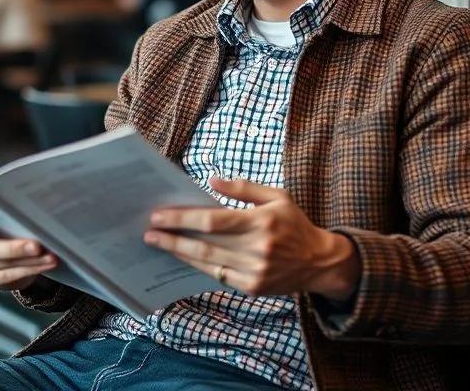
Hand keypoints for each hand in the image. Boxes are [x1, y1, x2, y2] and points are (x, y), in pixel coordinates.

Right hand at [0, 210, 57, 291]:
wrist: (14, 250)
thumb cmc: (10, 223)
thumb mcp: (10, 212)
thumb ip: (12, 208)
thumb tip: (39, 201)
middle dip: (12, 248)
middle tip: (36, 245)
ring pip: (1, 264)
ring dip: (29, 261)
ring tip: (50, 256)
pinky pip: (10, 276)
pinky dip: (31, 270)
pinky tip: (46, 264)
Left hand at [144, 176, 360, 299]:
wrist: (320, 262)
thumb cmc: (295, 224)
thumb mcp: (277, 196)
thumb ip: (244, 188)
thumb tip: (211, 181)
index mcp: (262, 222)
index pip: (213, 221)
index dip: (183, 219)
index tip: (160, 215)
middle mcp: (258, 249)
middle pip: (206, 244)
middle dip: (174, 237)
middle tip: (149, 232)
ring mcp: (255, 271)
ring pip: (208, 262)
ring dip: (180, 253)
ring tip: (158, 244)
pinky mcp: (252, 287)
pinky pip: (218, 275)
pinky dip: (198, 266)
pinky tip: (182, 257)